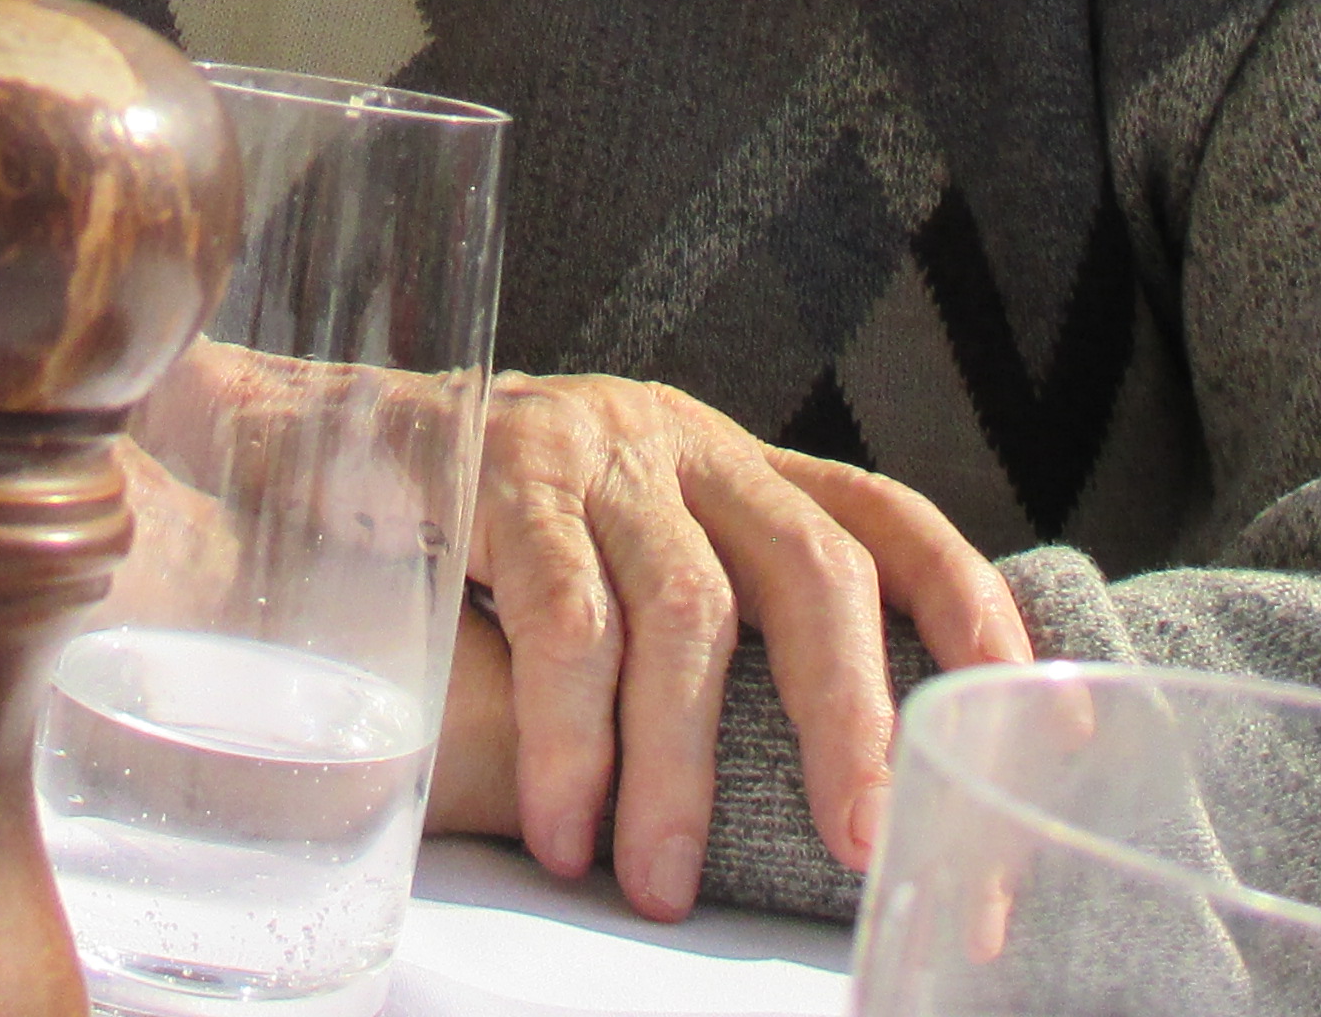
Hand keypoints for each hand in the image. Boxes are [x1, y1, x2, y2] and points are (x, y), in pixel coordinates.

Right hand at [457, 373, 1031, 924]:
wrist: (298, 438)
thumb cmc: (478, 537)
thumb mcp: (612, 552)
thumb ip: (701, 626)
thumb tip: (814, 782)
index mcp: (728, 466)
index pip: (879, 513)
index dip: (964, 596)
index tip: (1022, 694)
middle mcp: (682, 445)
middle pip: (810, 565)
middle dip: (851, 714)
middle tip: (863, 842)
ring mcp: (594, 453)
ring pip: (684, 610)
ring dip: (682, 763)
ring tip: (659, 883)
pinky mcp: (500, 477)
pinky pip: (562, 617)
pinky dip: (574, 734)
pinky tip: (565, 824)